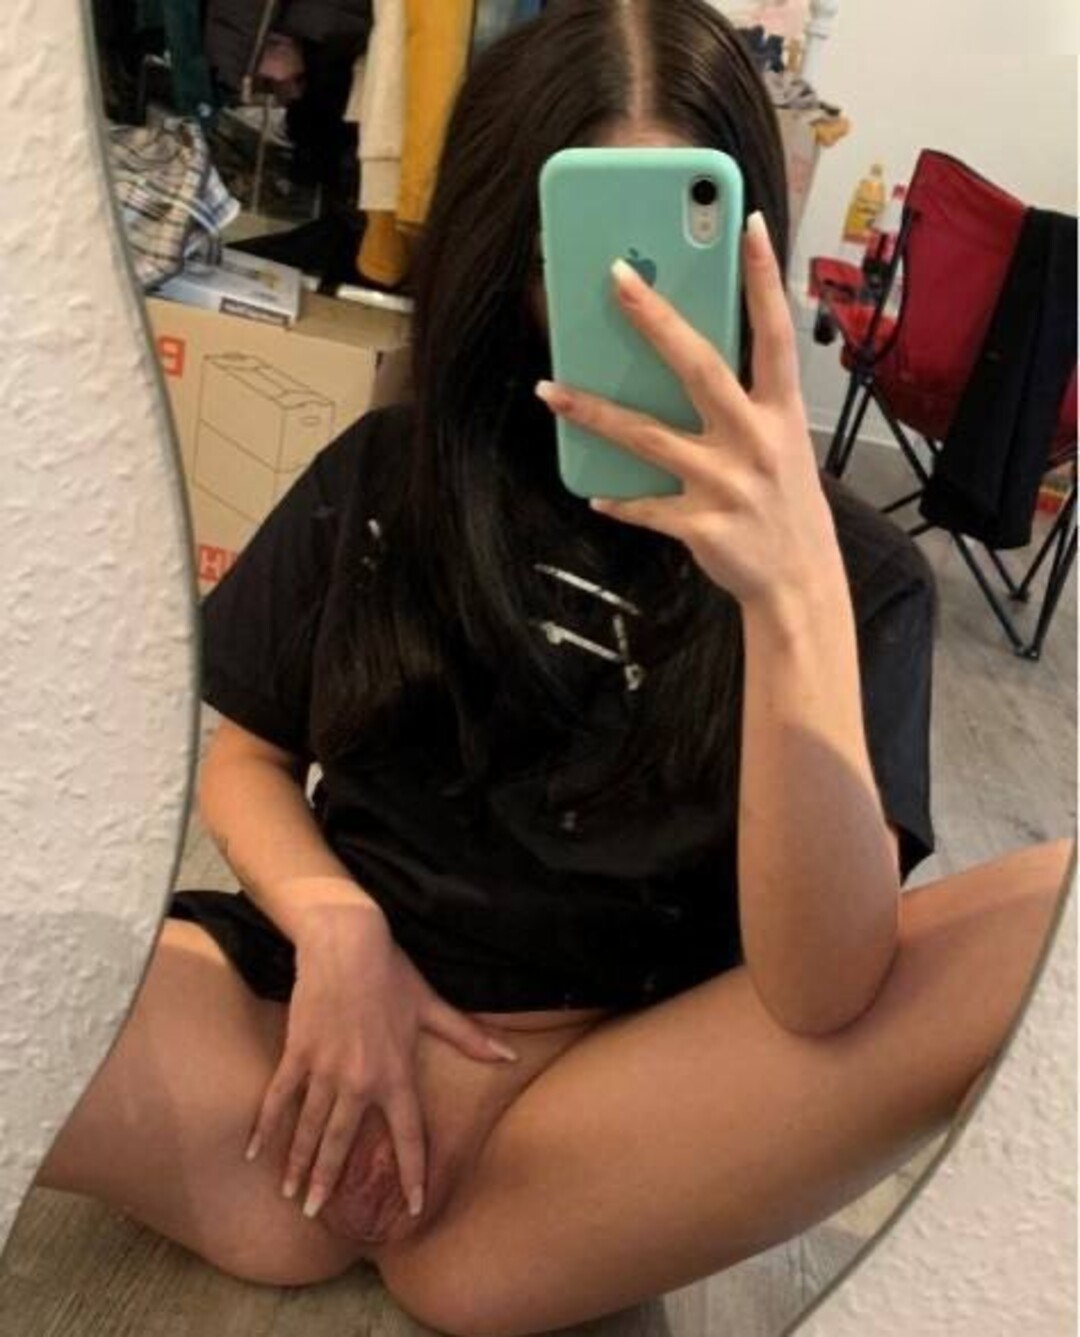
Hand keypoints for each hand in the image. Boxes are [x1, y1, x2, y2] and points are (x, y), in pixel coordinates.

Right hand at [243, 900, 518, 1223]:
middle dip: (330, 1181)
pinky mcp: (298, 1053)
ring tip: (291, 1196)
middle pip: (344, 1143)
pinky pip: (278, 1098)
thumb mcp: (431, 1006)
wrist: (346, 942)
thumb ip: (468, 1037)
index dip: (412, 1173)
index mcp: (397, 1073)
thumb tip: (509, 1056)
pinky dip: (265, 1127)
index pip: (408, 1135)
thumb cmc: (391, 973)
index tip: (413, 1208)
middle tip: (318, 1213)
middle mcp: (360, 1080)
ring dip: (299, 1164)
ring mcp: (325, 1069)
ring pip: (310, 1128)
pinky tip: (254, 1153)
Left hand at [536, 212, 842, 617]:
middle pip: (698, 366)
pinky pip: (645, 505)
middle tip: (616, 277)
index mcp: (781, 412)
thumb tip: (685, 362)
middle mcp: (755, 439)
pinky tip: (593, 492)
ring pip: (647, 436)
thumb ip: (745, 406)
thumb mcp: (781, 446)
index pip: (774, 332)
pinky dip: (618, 500)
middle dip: (655, 319)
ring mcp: (726, 483)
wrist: (799, 585)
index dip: (763, 278)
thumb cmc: (786, 507)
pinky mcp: (702, 525)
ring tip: (548, 389)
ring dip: (592, 411)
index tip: (750, 224)